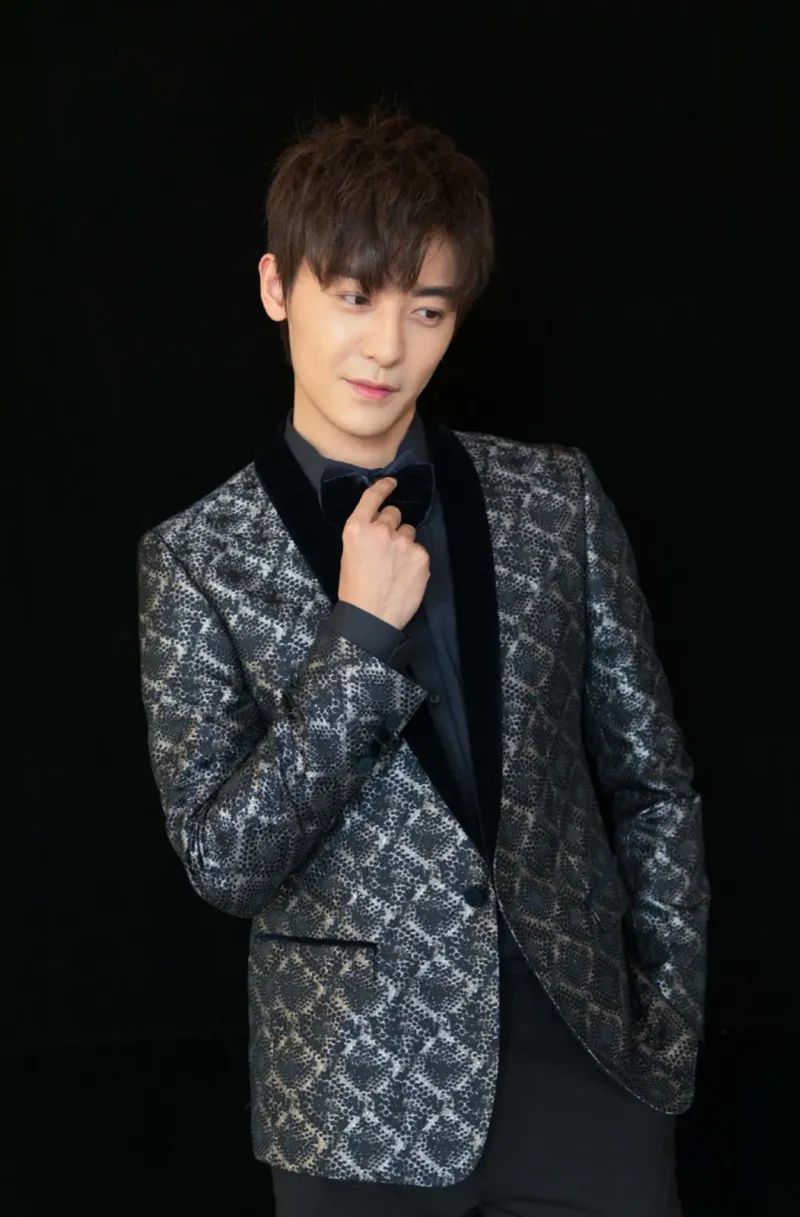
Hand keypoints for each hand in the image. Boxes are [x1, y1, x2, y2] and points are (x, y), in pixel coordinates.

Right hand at [337, 477, 430, 630]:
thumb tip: (379, 526)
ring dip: (404, 543)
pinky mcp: (421, 555)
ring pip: (409, 532)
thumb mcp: (349, 555)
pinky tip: (404, 576)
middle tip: (387, 548)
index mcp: (356, 529)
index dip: (383, 487)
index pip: (372, 498)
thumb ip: (364, 535)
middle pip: (393, 514)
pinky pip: (419, 550)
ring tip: (395, 567)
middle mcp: (380, 530)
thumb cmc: (355, 590)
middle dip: (392, 526)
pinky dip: (414, 560)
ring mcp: (403, 542)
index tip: (391, 483)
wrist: (371, 617)